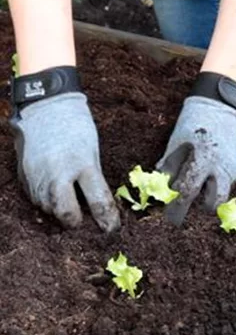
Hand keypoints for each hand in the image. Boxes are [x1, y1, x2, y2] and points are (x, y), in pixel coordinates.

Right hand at [10, 93, 119, 231]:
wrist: (46, 106)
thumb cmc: (76, 127)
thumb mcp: (92, 152)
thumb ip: (93, 179)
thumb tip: (97, 205)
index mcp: (83, 165)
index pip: (99, 201)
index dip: (108, 220)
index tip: (111, 229)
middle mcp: (59, 174)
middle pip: (67, 214)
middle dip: (76, 222)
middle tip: (83, 219)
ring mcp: (38, 176)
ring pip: (49, 209)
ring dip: (60, 211)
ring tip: (68, 200)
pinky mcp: (24, 175)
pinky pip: (36, 198)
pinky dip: (47, 200)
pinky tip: (54, 190)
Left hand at [157, 96, 235, 224]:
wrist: (223, 103)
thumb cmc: (195, 121)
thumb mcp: (177, 140)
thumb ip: (170, 164)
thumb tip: (161, 186)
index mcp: (201, 159)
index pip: (188, 192)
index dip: (178, 209)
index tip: (172, 219)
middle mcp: (222, 166)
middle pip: (214, 202)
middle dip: (203, 207)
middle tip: (196, 202)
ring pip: (224, 191)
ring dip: (213, 191)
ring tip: (207, 177)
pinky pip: (231, 178)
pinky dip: (222, 175)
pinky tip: (218, 162)